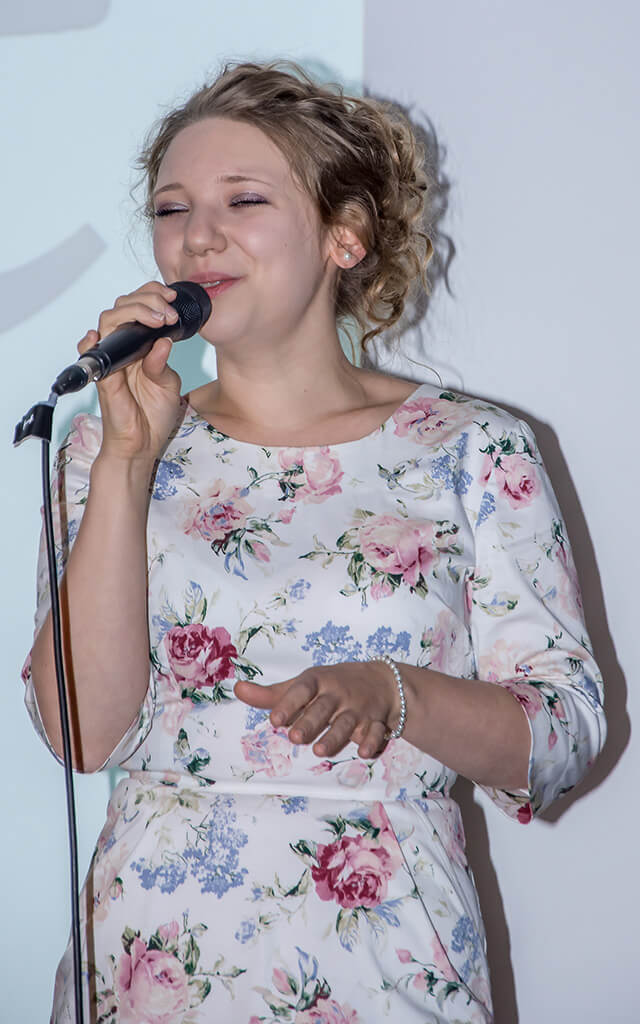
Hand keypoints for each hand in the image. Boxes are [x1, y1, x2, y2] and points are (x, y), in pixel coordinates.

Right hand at [78, 281, 185, 461]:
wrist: (142, 444)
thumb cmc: (153, 415)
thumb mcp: (167, 384)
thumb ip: (162, 362)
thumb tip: (163, 340)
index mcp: (140, 346)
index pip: (139, 308)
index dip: (153, 297)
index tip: (172, 301)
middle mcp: (124, 349)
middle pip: (122, 306)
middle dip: (147, 299)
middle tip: (167, 310)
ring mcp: (111, 361)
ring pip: (108, 321)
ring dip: (132, 312)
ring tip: (155, 318)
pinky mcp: (104, 377)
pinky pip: (90, 354)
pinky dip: (90, 342)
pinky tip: (98, 336)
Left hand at [234, 662, 399, 759]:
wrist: (381, 681)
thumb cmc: (331, 686)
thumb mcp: (303, 685)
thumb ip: (271, 694)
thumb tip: (238, 690)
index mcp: (317, 682)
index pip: (302, 690)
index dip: (289, 703)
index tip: (274, 719)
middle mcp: (337, 694)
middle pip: (323, 708)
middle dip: (310, 722)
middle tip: (295, 737)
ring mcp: (358, 708)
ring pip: (347, 722)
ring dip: (335, 735)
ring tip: (320, 750)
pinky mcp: (376, 722)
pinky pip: (375, 732)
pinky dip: (371, 741)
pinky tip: (363, 752)